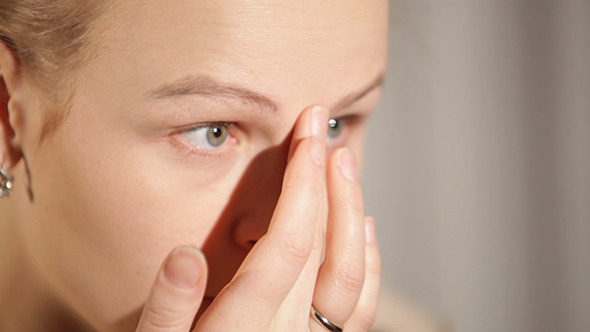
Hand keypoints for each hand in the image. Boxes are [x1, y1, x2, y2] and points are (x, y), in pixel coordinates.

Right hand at [135, 106, 380, 331]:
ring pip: (351, 274)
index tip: (307, 133)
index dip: (302, 181)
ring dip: (353, 212)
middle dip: (327, 181)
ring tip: (346, 165)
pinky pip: (360, 307)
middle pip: (323, 247)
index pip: (288, 241)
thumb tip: (184, 256)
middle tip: (324, 130)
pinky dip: (368, 260)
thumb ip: (165, 314)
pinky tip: (365, 229)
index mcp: (245, 327)